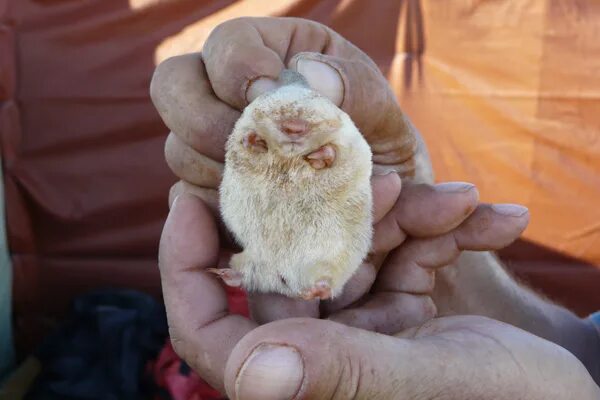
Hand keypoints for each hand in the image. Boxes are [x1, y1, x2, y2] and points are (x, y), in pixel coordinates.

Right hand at [150, 16, 431, 214]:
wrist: (378, 204)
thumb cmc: (378, 144)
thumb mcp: (380, 110)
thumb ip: (354, 89)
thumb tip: (309, 76)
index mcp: (272, 54)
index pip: (227, 43)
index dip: (238, 68)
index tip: (269, 97)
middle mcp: (229, 94)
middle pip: (174, 86)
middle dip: (207, 121)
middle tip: (256, 151)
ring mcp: (212, 144)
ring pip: (178, 149)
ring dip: (221, 172)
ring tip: (277, 191)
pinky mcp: (210, 190)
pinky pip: (187, 199)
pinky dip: (215, 210)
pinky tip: (258, 218)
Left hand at [158, 194, 598, 399]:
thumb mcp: (428, 387)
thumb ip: (340, 374)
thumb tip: (249, 374)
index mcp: (305, 382)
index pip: (210, 330)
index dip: (187, 268)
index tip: (187, 199)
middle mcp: (322, 356)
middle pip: (296, 265)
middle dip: (341, 215)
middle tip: (381, 177)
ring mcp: (363, 330)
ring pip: (356, 248)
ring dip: (410, 216)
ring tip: (461, 198)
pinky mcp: (404, 313)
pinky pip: (407, 254)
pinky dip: (448, 232)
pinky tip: (499, 222)